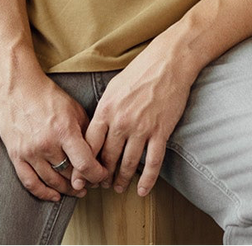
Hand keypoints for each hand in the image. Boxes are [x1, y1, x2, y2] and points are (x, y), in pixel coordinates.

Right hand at [0, 73, 106, 201]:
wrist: (19, 89)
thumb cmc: (49, 97)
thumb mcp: (75, 109)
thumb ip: (86, 130)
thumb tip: (98, 151)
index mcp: (65, 130)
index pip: (84, 163)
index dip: (96, 174)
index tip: (102, 176)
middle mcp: (47, 144)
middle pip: (69, 174)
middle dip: (84, 181)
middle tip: (92, 183)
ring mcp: (30, 152)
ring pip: (52, 181)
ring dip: (66, 190)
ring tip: (77, 190)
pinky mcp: (17, 156)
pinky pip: (30, 182)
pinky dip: (43, 193)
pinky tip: (55, 196)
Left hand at [76, 30, 195, 197]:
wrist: (169, 61)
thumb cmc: (141, 70)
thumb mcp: (114, 88)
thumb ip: (104, 111)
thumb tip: (96, 132)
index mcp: (106, 110)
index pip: (88, 147)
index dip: (83, 166)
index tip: (82, 177)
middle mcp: (121, 122)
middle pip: (106, 159)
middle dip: (102, 176)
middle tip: (101, 184)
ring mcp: (142, 128)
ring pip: (127, 164)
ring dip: (121, 180)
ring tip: (119, 187)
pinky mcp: (161, 131)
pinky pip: (152, 162)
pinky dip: (147, 180)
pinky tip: (142, 190)